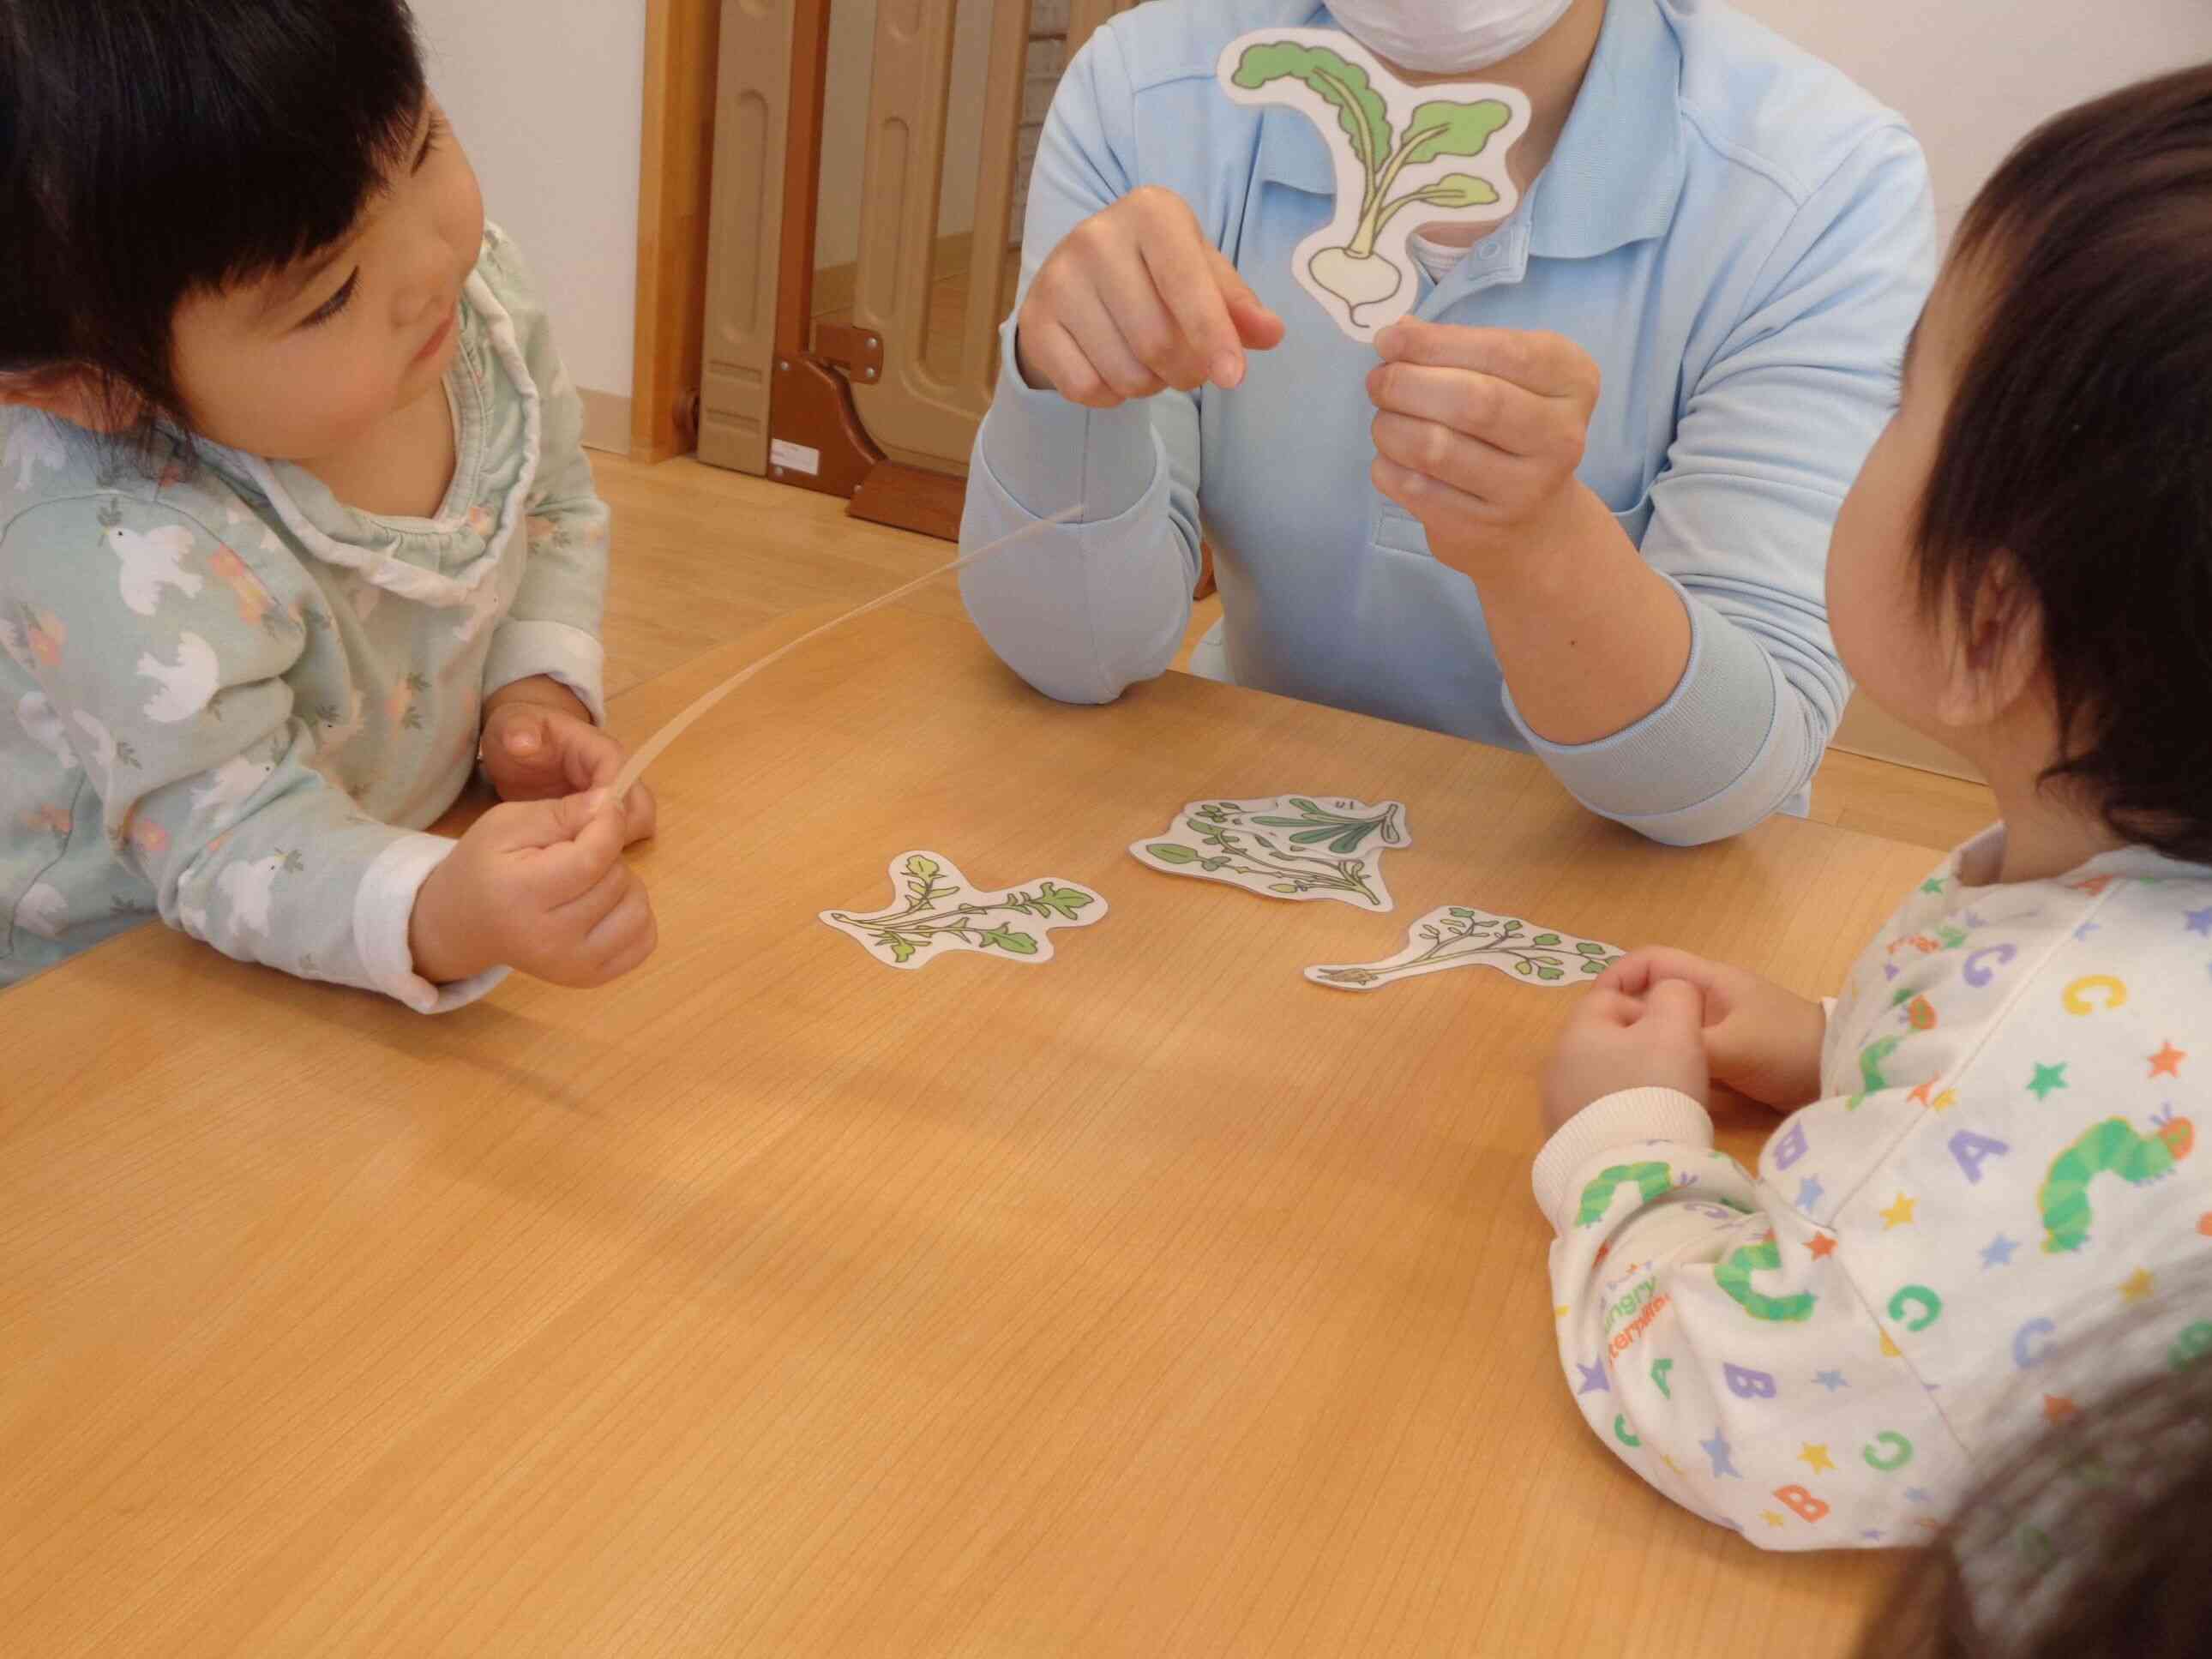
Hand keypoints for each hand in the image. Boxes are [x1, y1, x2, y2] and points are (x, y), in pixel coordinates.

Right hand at [410, 790, 657, 987]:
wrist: (464, 925)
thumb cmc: (487, 867)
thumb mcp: (509, 824)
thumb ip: (562, 812)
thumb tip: (611, 804)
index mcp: (522, 895)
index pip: (592, 858)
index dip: (609, 825)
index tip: (607, 806)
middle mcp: (550, 940)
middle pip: (617, 880)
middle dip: (606, 854)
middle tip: (575, 854)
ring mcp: (573, 965)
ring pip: (637, 908)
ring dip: (623, 884)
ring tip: (588, 880)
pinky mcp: (590, 978)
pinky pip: (644, 939)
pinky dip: (633, 914)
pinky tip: (603, 905)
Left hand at [481, 679, 655, 845]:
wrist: (521, 742)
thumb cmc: (520, 731)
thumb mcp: (512, 725)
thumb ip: (518, 731)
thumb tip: (523, 743)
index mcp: (602, 751)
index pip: (623, 779)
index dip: (608, 807)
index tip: (582, 830)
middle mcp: (618, 776)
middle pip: (639, 809)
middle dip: (615, 833)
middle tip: (573, 851)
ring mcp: (615, 799)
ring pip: (635, 828)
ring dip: (611, 847)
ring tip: (570, 857)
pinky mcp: (606, 817)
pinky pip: (619, 839)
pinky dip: (604, 854)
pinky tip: (571, 861)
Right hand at [1015, 186, 1285, 407]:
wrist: (1079, 280)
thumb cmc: (1156, 274)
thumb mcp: (1203, 274)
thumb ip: (1238, 305)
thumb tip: (1270, 333)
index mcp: (1151, 212)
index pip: (1187, 284)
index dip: (1213, 336)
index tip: (1233, 379)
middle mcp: (1097, 235)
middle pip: (1157, 340)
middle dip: (1184, 372)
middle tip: (1187, 369)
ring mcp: (1058, 278)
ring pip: (1123, 371)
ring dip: (1149, 386)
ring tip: (1148, 364)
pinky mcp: (1034, 320)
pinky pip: (1086, 387)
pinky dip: (1110, 396)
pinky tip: (1111, 370)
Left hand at [1366, 320, 1603, 585]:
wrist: (1534, 523)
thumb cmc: (1512, 429)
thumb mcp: (1508, 377)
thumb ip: (1459, 349)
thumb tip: (1397, 332)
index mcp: (1573, 382)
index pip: (1503, 351)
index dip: (1435, 343)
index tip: (1388, 340)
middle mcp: (1560, 436)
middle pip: (1471, 401)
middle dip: (1406, 384)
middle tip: (1377, 382)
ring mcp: (1525, 489)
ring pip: (1436, 448)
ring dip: (1390, 426)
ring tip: (1383, 420)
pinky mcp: (1483, 527)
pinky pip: (1416, 488)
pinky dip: (1388, 465)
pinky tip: (1389, 456)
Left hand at [1542, 981, 1708, 1133]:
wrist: (1634, 1170)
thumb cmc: (1655, 1087)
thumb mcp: (1676, 1027)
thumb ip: (1676, 994)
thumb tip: (1670, 990)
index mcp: (1575, 1031)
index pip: (1610, 996)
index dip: (1649, 1005)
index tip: (1678, 1032)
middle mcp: (1556, 1065)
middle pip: (1605, 1038)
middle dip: (1642, 1044)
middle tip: (1676, 1067)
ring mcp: (1556, 1106)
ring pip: (1603, 1076)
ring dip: (1632, 1079)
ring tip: (1664, 1100)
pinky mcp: (1568, 1141)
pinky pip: (1600, 1111)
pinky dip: (1622, 1111)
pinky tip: (1645, 1127)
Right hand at [1600, 948, 1825, 1109]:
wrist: (1841, 1075)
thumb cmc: (1786, 1048)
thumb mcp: (1732, 1047)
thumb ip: (1684, 1046)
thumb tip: (1634, 1055)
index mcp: (1708, 981)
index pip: (1649, 962)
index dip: (1618, 977)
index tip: (1595, 1011)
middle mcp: (1709, 999)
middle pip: (1653, 998)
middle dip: (1625, 1017)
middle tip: (1600, 1051)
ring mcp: (1719, 1027)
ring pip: (1666, 1028)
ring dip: (1645, 1043)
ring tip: (1618, 1071)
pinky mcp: (1727, 1055)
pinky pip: (1684, 1052)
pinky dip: (1666, 1063)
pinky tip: (1652, 1085)